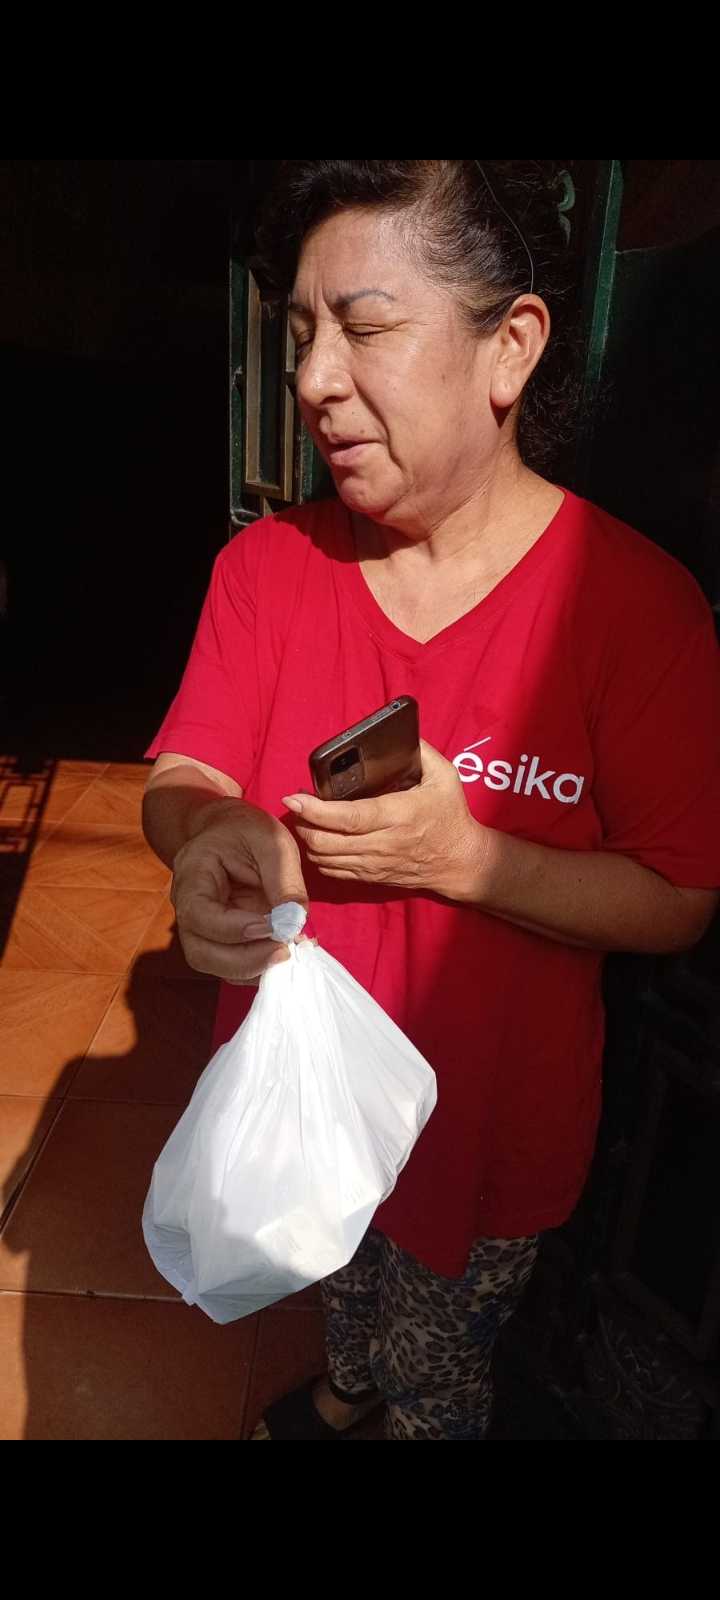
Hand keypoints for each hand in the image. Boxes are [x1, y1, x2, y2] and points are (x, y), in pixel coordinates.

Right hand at [171, 801, 308, 983]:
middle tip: (284, 950)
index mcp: (192, 875)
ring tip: (288, 951)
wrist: (229, 831)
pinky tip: (283, 951)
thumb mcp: (271, 842)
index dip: (234, 929)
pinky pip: (232, 966)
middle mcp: (188, 908)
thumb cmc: (248, 830)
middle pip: (201, 952)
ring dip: (253, 968)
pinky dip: (258, 967)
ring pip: (215, 965)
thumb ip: (284, 880)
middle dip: (245, 960)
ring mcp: (201, 928)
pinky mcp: (220, 940)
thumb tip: (295, 921)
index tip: (272, 926)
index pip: (199, 915)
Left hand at [283, 740, 486, 900]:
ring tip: (305, 819)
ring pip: (324, 858)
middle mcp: (383, 843)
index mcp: (398, 815)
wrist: (460, 862)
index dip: (316, 810)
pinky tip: (318, 839)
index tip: (294, 798)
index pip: (349, 817)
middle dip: (303, 823)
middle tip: (297, 804)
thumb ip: (421, 752)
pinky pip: (332, 871)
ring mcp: (374, 864)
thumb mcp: (445, 777)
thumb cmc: (451, 816)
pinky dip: (317, 855)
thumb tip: (399, 733)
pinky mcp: (370, 877)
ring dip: (306, 839)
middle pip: (326, 841)